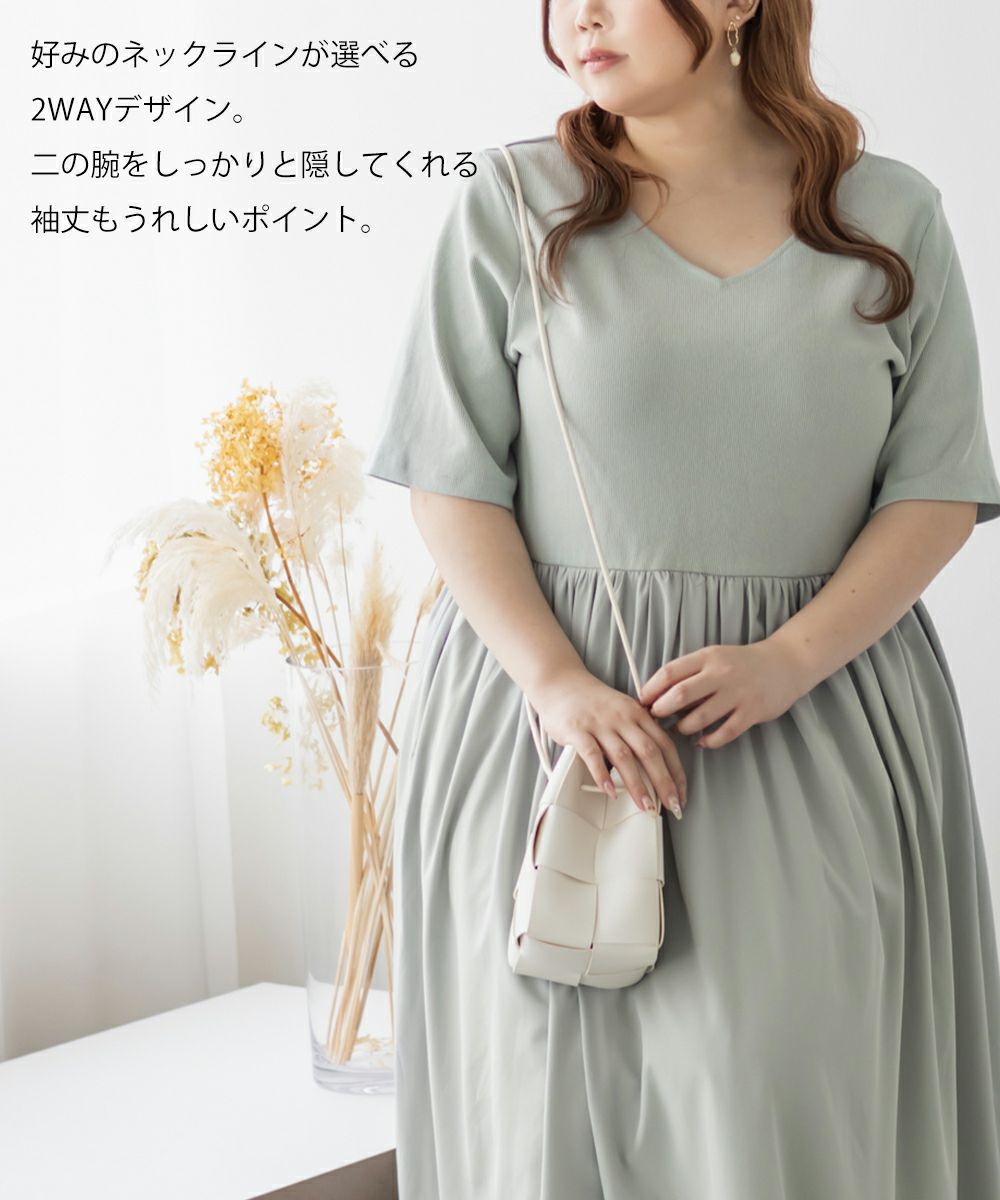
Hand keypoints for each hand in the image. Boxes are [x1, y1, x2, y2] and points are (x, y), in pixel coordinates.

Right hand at [525, 667, 686, 818]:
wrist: (560, 682)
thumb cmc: (592, 701)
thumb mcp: (623, 710)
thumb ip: (639, 732)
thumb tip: (656, 766)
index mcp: (638, 714)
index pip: (665, 745)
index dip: (677, 772)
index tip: (681, 794)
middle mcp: (622, 718)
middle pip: (649, 752)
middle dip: (664, 783)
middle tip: (672, 806)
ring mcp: (600, 724)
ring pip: (624, 757)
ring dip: (637, 785)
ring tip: (645, 806)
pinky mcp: (577, 730)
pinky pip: (592, 754)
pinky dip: (601, 775)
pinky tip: (609, 791)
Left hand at [637, 638, 811, 749]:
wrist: (784, 664)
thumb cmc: (740, 663)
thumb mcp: (713, 657)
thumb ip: (688, 672)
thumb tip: (656, 693)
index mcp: (708, 657)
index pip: (670, 672)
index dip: (651, 688)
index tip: (642, 700)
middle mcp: (721, 674)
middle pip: (680, 695)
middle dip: (661, 710)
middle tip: (655, 717)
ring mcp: (738, 694)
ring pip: (700, 718)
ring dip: (683, 728)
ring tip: (678, 729)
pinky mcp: (752, 712)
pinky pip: (724, 733)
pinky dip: (708, 740)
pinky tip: (701, 741)